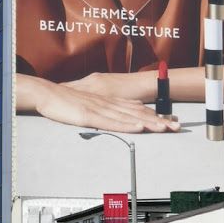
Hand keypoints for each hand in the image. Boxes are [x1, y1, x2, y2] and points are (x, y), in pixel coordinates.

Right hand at [17, 74, 179, 132]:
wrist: (47, 93)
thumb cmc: (66, 101)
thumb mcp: (91, 104)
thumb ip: (107, 110)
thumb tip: (124, 115)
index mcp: (110, 101)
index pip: (138, 109)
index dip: (155, 115)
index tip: (171, 121)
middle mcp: (109, 103)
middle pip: (138, 113)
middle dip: (158, 120)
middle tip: (176, 127)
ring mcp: (100, 109)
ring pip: (128, 117)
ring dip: (148, 123)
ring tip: (164, 129)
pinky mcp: (89, 115)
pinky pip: (111, 122)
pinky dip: (126, 125)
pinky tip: (138, 128)